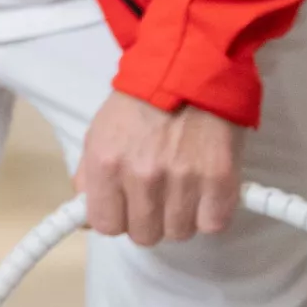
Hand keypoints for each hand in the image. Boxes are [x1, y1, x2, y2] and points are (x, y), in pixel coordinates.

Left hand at [76, 91, 242, 244]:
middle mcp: (142, 176)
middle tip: (155, 198)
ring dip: (179, 218)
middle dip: (148, 221)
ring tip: (180, 190)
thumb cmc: (138, 103)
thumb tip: (85, 219)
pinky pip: (213, 224)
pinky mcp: (221, 180)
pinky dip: (210, 213)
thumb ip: (89, 178)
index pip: (105, 225)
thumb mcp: (98, 134)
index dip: (116, 219)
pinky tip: (204, 193)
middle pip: (144, 235)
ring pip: (179, 233)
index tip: (124, 210)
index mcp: (106, 163)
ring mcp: (184, 180)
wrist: (187, 72)